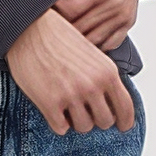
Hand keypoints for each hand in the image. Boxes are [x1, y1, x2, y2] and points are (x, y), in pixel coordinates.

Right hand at [5, 8, 136, 134]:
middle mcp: (92, 86)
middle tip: (85, 110)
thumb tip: (111, 104)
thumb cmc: (58, 36)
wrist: (29, 27)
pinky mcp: (49, 103)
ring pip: (83, 127)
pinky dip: (58, 122)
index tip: (122, 126)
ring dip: (76, 120)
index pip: (126, 108)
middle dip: (95, 117)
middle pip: (104, 121)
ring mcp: (71, 96)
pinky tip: (54, 109)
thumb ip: (103, 78)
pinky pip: (61, 128)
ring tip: (67, 106)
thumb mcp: (92, 54)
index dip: (125, 121)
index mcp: (107, 73)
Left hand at [42, 0, 140, 51]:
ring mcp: (123, 17)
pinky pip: (106, 45)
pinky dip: (92, 42)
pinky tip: (83, 30)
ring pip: (91, 41)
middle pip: (79, 28)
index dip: (54, 10)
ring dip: (75, 36)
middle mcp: (116, 4)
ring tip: (66, 23)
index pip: (70, 10)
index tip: (49, 4)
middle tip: (53, 16)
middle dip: (61, 24)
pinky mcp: (127, 24)